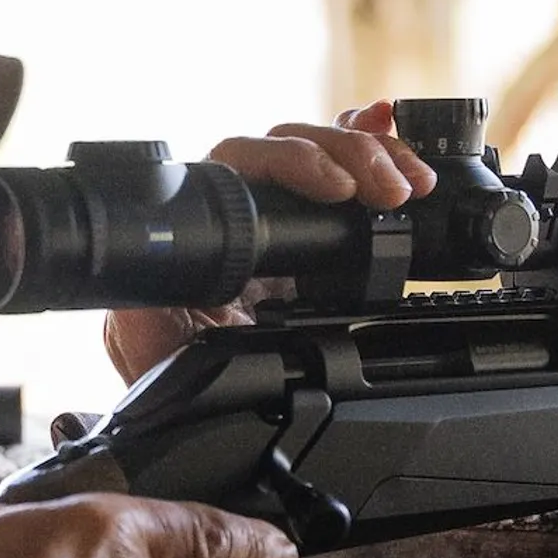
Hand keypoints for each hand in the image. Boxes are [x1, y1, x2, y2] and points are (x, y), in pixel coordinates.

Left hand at [104, 99, 438, 386]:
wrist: (211, 417)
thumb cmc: (180, 381)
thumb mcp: (156, 354)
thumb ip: (146, 317)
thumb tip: (148, 277)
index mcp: (205, 235)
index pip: (241, 163)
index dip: (293, 160)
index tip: (337, 187)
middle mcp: (240, 220)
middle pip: (290, 147)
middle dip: (348, 155)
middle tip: (391, 188)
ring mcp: (279, 228)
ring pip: (323, 158)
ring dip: (374, 158)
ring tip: (411, 182)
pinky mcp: (312, 243)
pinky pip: (342, 183)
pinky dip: (375, 157)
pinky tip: (397, 139)